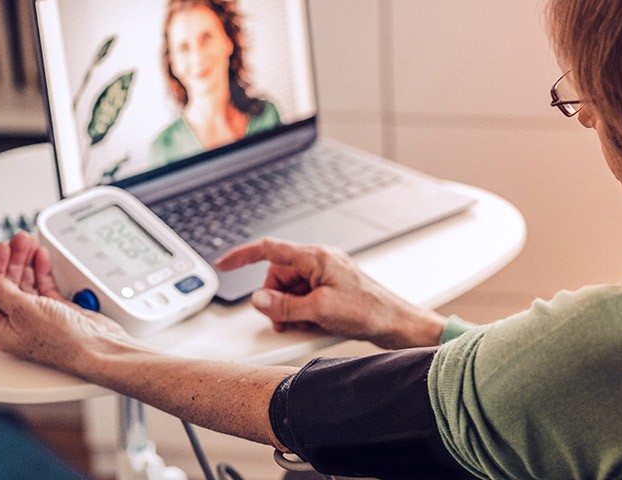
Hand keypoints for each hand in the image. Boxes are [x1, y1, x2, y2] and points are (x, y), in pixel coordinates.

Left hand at [0, 232, 144, 375]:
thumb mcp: (23, 310)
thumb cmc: (63, 341)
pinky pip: (44, 285)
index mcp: (3, 328)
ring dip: (26, 261)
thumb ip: (0, 292)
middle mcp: (19, 322)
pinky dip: (42, 269)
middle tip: (19, 241)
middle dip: (12, 260)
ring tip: (30, 243)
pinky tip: (41, 257)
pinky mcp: (58, 310)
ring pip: (26, 282)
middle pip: (7, 284)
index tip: (2, 249)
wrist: (98, 347)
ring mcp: (39, 315)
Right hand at [215, 238, 446, 348]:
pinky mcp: (330, 291)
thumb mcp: (321, 310)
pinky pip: (304, 300)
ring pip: (289, 291)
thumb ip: (285, 306)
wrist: (397, 324)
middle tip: (285, 320)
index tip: (224, 264)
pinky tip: (315, 326)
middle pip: (278, 277)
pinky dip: (303, 314)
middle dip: (276, 300)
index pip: (269, 250)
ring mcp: (325, 276)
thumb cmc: (369, 310)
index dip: (242, 256)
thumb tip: (259, 300)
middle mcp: (319, 262)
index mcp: (315, 257)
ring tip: (305, 325)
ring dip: (290, 311)